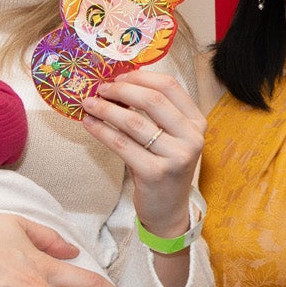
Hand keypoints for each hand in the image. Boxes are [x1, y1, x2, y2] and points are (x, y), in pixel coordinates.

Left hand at [81, 70, 204, 237]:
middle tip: (100, 89)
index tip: (119, 77)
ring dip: (106, 109)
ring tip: (88, 104)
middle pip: (153, 100)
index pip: (170, 87)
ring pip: (133, 122)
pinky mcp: (155, 173)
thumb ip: (156, 113)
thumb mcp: (170, 137)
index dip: (142, 78)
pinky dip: (101, 131)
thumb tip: (119, 84)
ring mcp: (176, 157)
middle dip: (121, 91)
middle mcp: (192, 138)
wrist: (168, 209)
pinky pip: (121, 144)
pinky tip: (89, 124)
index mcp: (197, 123)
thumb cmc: (164, 167)